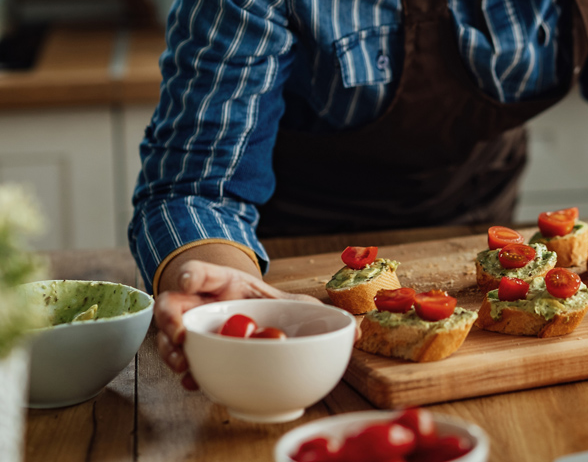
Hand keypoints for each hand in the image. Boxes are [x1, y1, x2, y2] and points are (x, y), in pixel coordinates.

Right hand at [153, 259, 319, 389]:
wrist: (255, 323)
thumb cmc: (266, 306)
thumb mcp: (288, 302)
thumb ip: (315, 312)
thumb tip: (356, 330)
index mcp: (222, 282)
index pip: (200, 271)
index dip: (191, 274)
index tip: (189, 281)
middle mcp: (201, 303)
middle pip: (170, 303)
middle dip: (169, 318)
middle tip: (181, 334)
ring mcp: (192, 327)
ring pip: (167, 336)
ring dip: (171, 352)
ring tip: (183, 366)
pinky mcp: (193, 352)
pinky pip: (180, 362)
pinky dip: (185, 373)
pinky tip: (193, 381)